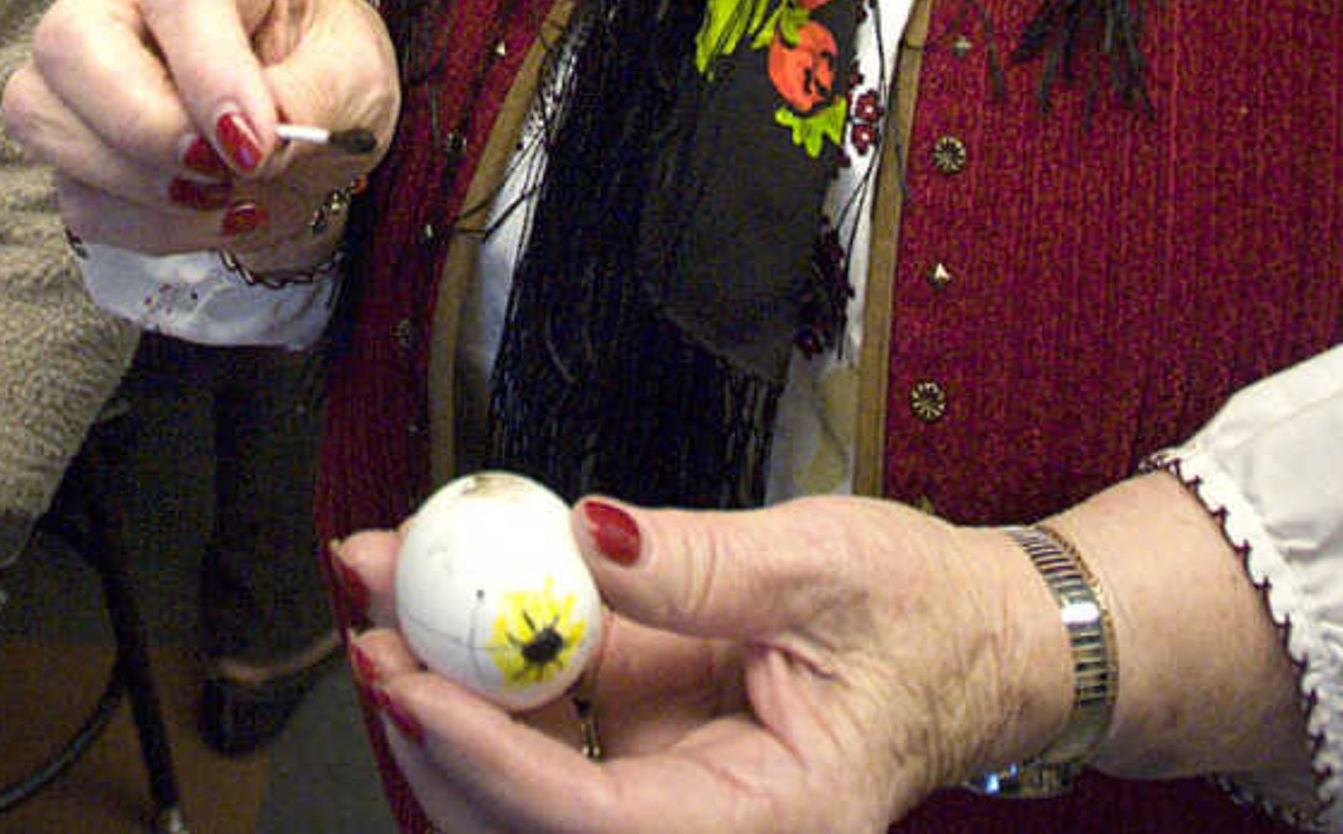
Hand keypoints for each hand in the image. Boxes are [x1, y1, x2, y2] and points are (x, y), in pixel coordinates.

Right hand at [0, 0, 392, 263]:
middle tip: (219, 171)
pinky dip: (150, 228)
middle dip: (138, 126)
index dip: (210, 75)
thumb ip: (308, 99)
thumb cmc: (331, 72)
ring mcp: (89, 71)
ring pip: (44, 118)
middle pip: (68, 41)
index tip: (255, 146)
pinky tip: (214, 215)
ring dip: (141, 187)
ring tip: (231, 195)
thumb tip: (247, 143)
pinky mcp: (79, 143)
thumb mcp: (356, 74)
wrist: (317, 129)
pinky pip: (79, 198)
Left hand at [329, 493, 1061, 833]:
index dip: (486, 758)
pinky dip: (483, 653)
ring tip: (383, 577)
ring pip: (517, 772)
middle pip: (529, 819)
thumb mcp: (825, 566)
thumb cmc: (926, 619)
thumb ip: (702, 565)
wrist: (972, 641)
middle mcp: (703, 828)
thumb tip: (589, 539)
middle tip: (370, 619)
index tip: (406, 682)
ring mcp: (661, 790)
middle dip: (431, 724)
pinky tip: (437, 583)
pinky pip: (541, 715)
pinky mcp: (637, 744)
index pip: (597, 820)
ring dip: (439, 683)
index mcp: (769, 822)